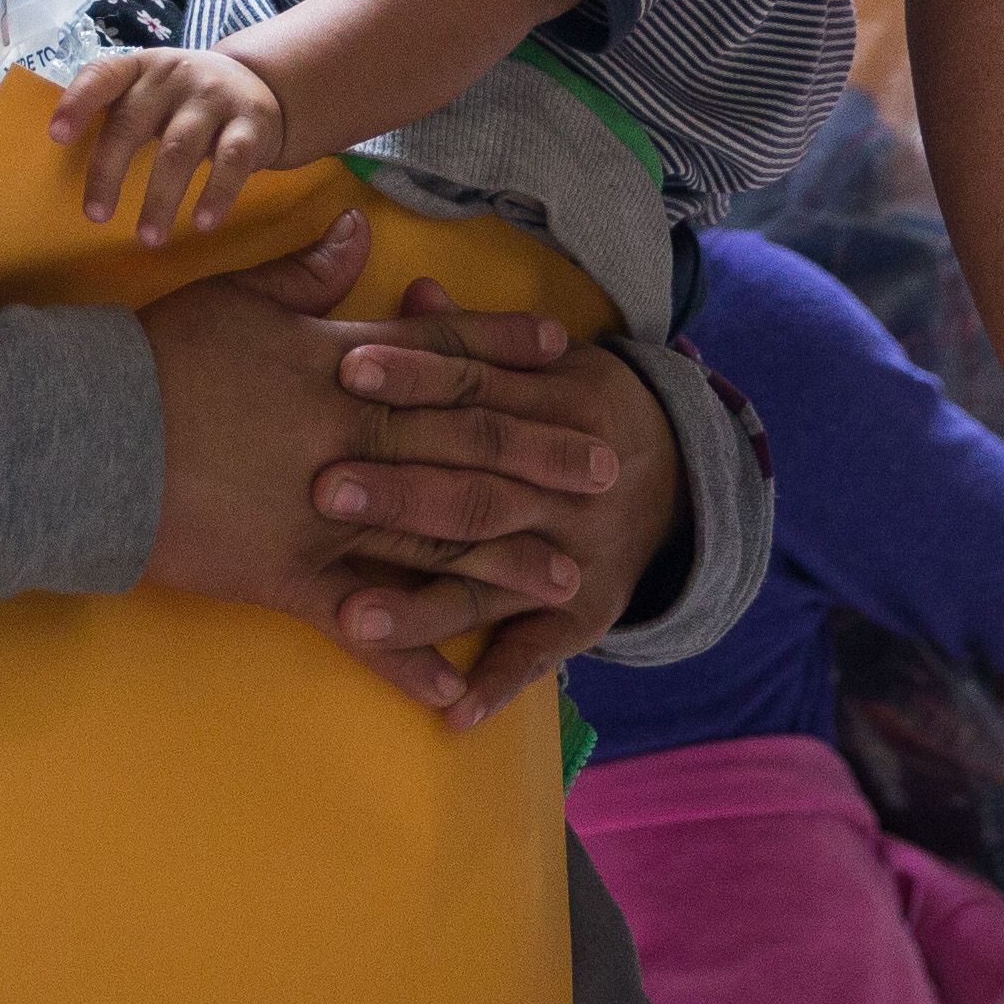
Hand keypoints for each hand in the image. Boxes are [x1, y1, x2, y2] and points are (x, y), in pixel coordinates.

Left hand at [50, 45, 284, 245]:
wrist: (259, 84)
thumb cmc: (183, 99)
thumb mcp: (150, 90)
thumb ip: (117, 113)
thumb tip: (62, 168)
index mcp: (140, 67)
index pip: (103, 75)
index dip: (78, 102)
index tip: (56, 135)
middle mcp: (174, 76)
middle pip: (132, 123)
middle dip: (109, 171)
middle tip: (95, 216)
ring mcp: (214, 98)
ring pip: (179, 150)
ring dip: (160, 199)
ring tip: (148, 238)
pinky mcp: (250, 124)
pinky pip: (231, 162)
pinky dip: (215, 194)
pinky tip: (202, 222)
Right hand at [136, 218, 640, 707]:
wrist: (86, 436)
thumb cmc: (154, 360)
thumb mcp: (230, 298)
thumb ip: (304, 274)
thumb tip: (359, 229)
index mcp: (341, 365)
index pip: (443, 353)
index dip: (506, 349)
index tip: (567, 350)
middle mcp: (353, 436)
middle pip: (467, 445)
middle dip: (542, 457)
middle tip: (609, 472)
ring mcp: (329, 513)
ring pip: (438, 536)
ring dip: (506, 559)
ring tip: (568, 577)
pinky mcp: (291, 576)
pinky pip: (366, 625)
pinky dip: (411, 656)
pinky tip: (459, 686)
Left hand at [324, 286, 681, 727]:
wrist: (680, 477)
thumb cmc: (576, 410)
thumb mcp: (544, 365)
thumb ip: (474, 338)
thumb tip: (412, 291)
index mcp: (562, 405)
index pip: (477, 389)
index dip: (414, 378)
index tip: (345, 368)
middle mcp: (570, 486)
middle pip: (476, 489)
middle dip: (401, 492)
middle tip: (324, 491)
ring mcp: (577, 554)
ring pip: (493, 580)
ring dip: (425, 607)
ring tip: (352, 620)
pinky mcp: (586, 616)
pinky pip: (537, 654)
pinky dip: (497, 685)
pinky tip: (448, 711)